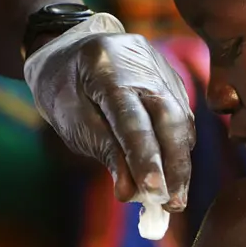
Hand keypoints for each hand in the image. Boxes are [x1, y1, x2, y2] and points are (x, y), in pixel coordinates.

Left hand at [24, 14, 195, 210]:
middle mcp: (142, 63)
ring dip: (180, 161)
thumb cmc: (63, 85)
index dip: (145, 157)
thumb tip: (132, 193)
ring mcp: (161, 67)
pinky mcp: (172, 77)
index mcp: (106, 68)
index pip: (133, 120)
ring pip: (182, 119)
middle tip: (174, 203)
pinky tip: (175, 172)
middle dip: (175, 165)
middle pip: (170, 119)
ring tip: (175, 197)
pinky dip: (179, 146)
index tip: (153, 193)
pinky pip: (182, 115)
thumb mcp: (71, 119)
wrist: (69, 43)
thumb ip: (105, 151)